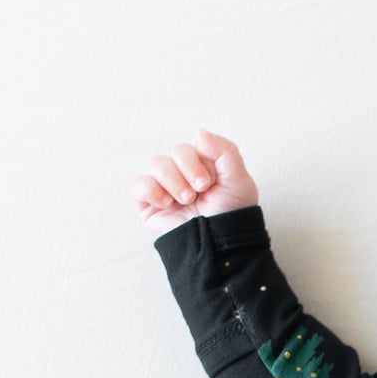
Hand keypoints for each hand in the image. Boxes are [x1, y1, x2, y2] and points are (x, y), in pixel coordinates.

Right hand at [131, 127, 258, 237]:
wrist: (220, 246)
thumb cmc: (232, 216)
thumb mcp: (238, 180)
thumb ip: (224, 150)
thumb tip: (199, 131)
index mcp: (204, 168)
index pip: (192, 146)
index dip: (198, 161)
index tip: (209, 183)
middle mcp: (184, 176)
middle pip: (174, 152)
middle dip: (187, 170)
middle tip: (199, 191)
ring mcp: (166, 189)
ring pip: (155, 164)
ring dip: (172, 180)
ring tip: (186, 200)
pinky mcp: (150, 205)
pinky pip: (138, 185)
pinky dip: (150, 190)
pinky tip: (166, 203)